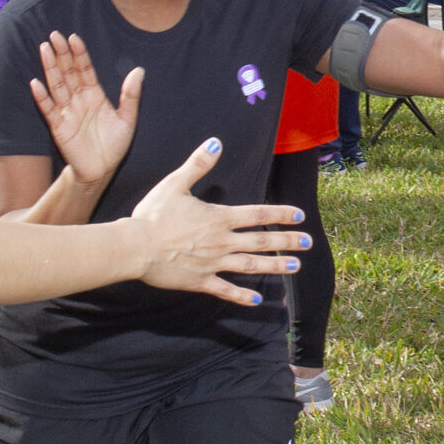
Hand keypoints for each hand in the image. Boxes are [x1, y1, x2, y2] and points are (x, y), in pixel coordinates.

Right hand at [28, 34, 138, 186]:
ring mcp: (67, 112)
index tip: (74, 37)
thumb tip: (139, 70)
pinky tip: (35, 83)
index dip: (79, 54)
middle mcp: (79, 100)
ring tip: (44, 49)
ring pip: (57, 85)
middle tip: (54, 35)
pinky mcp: (59, 127)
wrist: (101, 170)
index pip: (85, 69)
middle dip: (62, 54)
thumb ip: (131, 96)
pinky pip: (49, 110)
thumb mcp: (127, 119)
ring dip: (50, 68)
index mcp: (94, 95)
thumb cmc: (114, 145)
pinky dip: (42, 97)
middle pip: (69, 72)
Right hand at [125, 139, 308, 306]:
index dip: (281, 214)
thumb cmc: (153, 215)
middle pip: (261, 242)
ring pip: (250, 267)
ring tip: (294, 267)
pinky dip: (242, 296)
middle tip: (308, 243)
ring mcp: (213, 264)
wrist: (136, 247)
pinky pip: (226, 290)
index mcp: (219, 218)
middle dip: (287, 242)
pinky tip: (257, 300)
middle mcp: (222, 242)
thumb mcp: (175, 184)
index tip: (300, 216)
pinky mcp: (201, 281)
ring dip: (274, 267)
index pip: (258, 215)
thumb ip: (198, 164)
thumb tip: (216, 143)